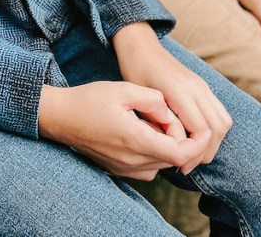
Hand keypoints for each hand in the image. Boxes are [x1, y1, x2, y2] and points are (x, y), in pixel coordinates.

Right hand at [38, 82, 205, 179]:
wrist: (60, 117)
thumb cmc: (90, 100)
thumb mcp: (124, 89)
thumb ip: (154, 100)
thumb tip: (170, 111)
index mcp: (136, 140)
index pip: (180, 153)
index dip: (197, 142)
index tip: (200, 127)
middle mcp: (132, 161)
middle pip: (174, 159)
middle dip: (181, 139)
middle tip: (166, 114)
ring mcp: (125, 169)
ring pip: (162, 164)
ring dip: (167, 145)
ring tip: (153, 121)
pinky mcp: (119, 170)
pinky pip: (148, 168)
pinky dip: (155, 152)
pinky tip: (143, 132)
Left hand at [113, 23, 231, 173]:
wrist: (141, 47)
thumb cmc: (135, 72)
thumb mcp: (141, 99)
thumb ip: (158, 122)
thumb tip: (172, 150)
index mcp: (180, 91)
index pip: (202, 130)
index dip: (194, 152)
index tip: (180, 165)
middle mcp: (197, 87)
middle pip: (218, 128)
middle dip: (206, 151)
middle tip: (186, 165)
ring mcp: (203, 85)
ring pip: (223, 121)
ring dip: (213, 142)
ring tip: (192, 154)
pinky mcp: (203, 86)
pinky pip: (219, 112)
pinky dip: (213, 129)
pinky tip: (195, 138)